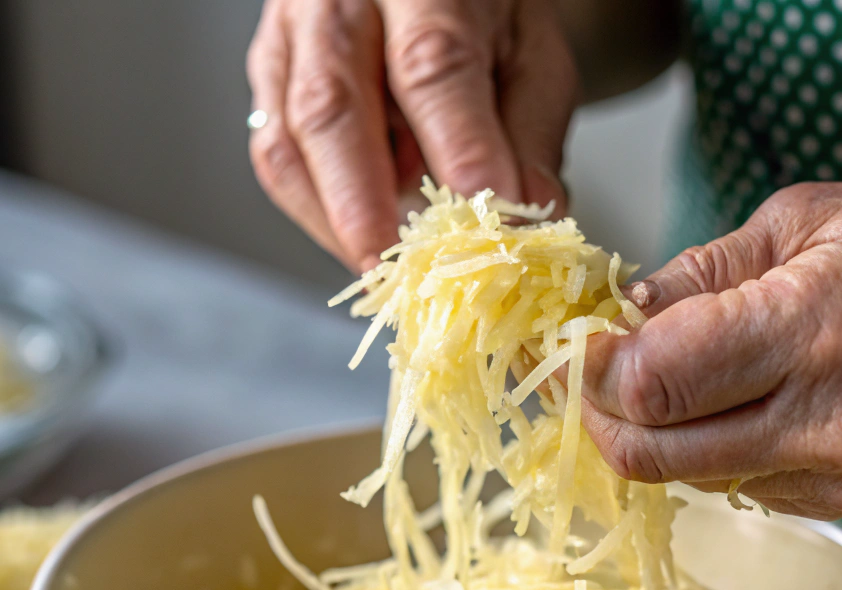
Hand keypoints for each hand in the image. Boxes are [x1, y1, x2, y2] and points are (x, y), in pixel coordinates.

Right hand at [246, 0, 576, 270]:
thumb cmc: (483, 18)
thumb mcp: (532, 58)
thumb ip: (531, 135)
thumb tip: (527, 221)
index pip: (432, 64)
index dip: (458, 148)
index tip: (484, 217)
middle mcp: (339, 1)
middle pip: (331, 106)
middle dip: (363, 206)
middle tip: (398, 272)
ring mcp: (291, 41)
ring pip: (287, 143)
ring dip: (336, 223)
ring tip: (387, 270)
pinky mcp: (271, 81)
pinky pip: (279, 160)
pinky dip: (321, 214)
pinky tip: (365, 237)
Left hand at [579, 181, 841, 518]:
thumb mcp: (807, 218)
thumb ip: (699, 274)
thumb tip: (622, 315)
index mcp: (815, 323)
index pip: (660, 383)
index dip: (596, 372)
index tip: (578, 346)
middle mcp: (825, 417)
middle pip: (654, 455)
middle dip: (601, 415)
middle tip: (593, 372)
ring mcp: (833, 472)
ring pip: (683, 477)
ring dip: (649, 431)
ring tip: (661, 376)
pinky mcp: (837, 502)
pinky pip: (730, 485)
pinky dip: (703, 446)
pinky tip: (730, 402)